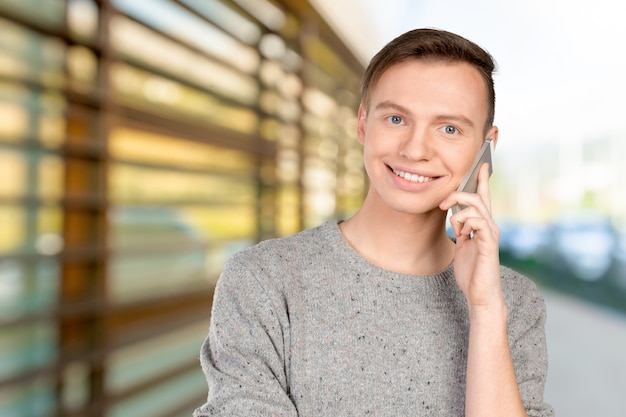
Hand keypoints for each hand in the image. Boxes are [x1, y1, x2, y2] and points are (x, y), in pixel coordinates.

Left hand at [439, 163, 503, 314]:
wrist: (479, 294)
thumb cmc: (471, 272)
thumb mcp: (461, 246)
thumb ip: (461, 231)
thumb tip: (455, 217)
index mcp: (482, 226)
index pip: (483, 198)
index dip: (482, 180)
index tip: (481, 164)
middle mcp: (489, 226)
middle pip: (478, 197)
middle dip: (458, 194)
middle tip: (443, 203)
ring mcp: (490, 233)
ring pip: (475, 206)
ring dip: (458, 213)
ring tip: (453, 226)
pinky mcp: (488, 241)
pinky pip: (477, 221)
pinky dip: (464, 223)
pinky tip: (461, 234)